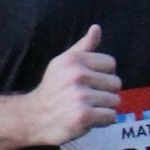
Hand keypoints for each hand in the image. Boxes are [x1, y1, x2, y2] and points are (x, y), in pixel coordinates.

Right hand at [27, 22, 121, 144]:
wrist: (33, 118)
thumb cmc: (52, 89)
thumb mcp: (63, 63)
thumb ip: (83, 47)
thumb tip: (97, 28)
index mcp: (74, 60)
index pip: (111, 64)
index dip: (103, 75)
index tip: (89, 83)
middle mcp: (77, 75)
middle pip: (116, 83)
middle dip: (105, 93)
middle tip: (87, 99)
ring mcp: (80, 96)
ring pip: (115, 101)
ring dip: (104, 108)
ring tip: (86, 109)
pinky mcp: (84, 116)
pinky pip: (111, 116)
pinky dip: (103, 121)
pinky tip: (88, 120)